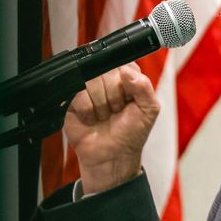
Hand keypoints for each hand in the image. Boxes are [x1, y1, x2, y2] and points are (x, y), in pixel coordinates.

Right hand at [65, 62, 159, 193]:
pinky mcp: (71, 99)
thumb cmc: (131, 132)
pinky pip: (78, 95)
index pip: (123, 65)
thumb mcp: (149, 109)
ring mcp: (87, 87)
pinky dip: (87, 111)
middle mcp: (106, 78)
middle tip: (116, 111)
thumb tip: (126, 70)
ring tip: (104, 116)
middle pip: (106, 73)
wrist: (112, 156)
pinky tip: (91, 119)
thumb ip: (144, 86)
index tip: (129, 99)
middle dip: (114, 97)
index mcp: (127, 76)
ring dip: (101, 105)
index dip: (126, 84)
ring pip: (92, 82)